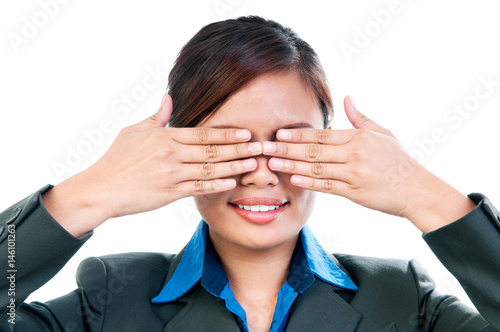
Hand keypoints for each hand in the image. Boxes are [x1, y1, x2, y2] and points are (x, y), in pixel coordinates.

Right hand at [43, 94, 260, 236]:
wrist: (100, 189)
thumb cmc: (116, 159)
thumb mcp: (133, 131)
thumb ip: (156, 117)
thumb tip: (169, 98)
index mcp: (164, 137)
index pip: (203, 134)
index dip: (227, 133)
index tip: (246, 132)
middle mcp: (171, 154)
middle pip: (212, 150)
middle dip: (239, 148)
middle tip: (261, 146)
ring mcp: (171, 174)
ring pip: (209, 169)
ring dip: (234, 166)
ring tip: (254, 164)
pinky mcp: (169, 193)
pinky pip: (198, 188)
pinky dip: (216, 185)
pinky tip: (232, 183)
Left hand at [262, 96, 474, 232]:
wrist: (417, 189)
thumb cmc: (399, 161)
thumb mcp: (383, 133)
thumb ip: (360, 117)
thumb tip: (347, 97)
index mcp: (359, 137)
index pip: (322, 135)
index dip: (299, 135)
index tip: (279, 133)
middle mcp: (355, 153)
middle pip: (314, 150)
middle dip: (287, 149)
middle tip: (266, 147)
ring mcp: (354, 173)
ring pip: (317, 168)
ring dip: (292, 166)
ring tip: (272, 164)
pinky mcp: (355, 192)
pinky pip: (328, 186)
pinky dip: (310, 183)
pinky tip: (294, 180)